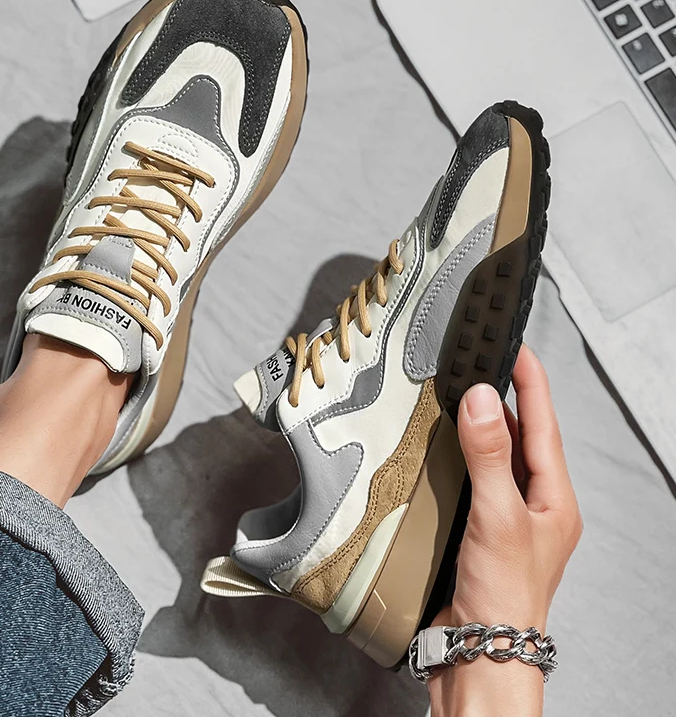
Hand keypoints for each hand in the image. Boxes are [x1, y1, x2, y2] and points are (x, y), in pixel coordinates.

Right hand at [427, 345, 581, 716]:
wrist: (479, 651)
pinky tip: (443, 449)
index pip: (544, 424)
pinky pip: (475, 479)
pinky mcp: (480, 528)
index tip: (515, 347)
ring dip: (481, 427)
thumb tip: (485, 399)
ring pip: (497, 458)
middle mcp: (534, 503)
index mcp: (554, 498)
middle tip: (482, 364)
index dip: (531, 382)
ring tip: (461, 395)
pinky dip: (461, 456)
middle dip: (505, 398)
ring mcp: (507, 516)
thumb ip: (489, 456)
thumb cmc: (503, 594)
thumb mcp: (498, 516)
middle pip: (522, 437)